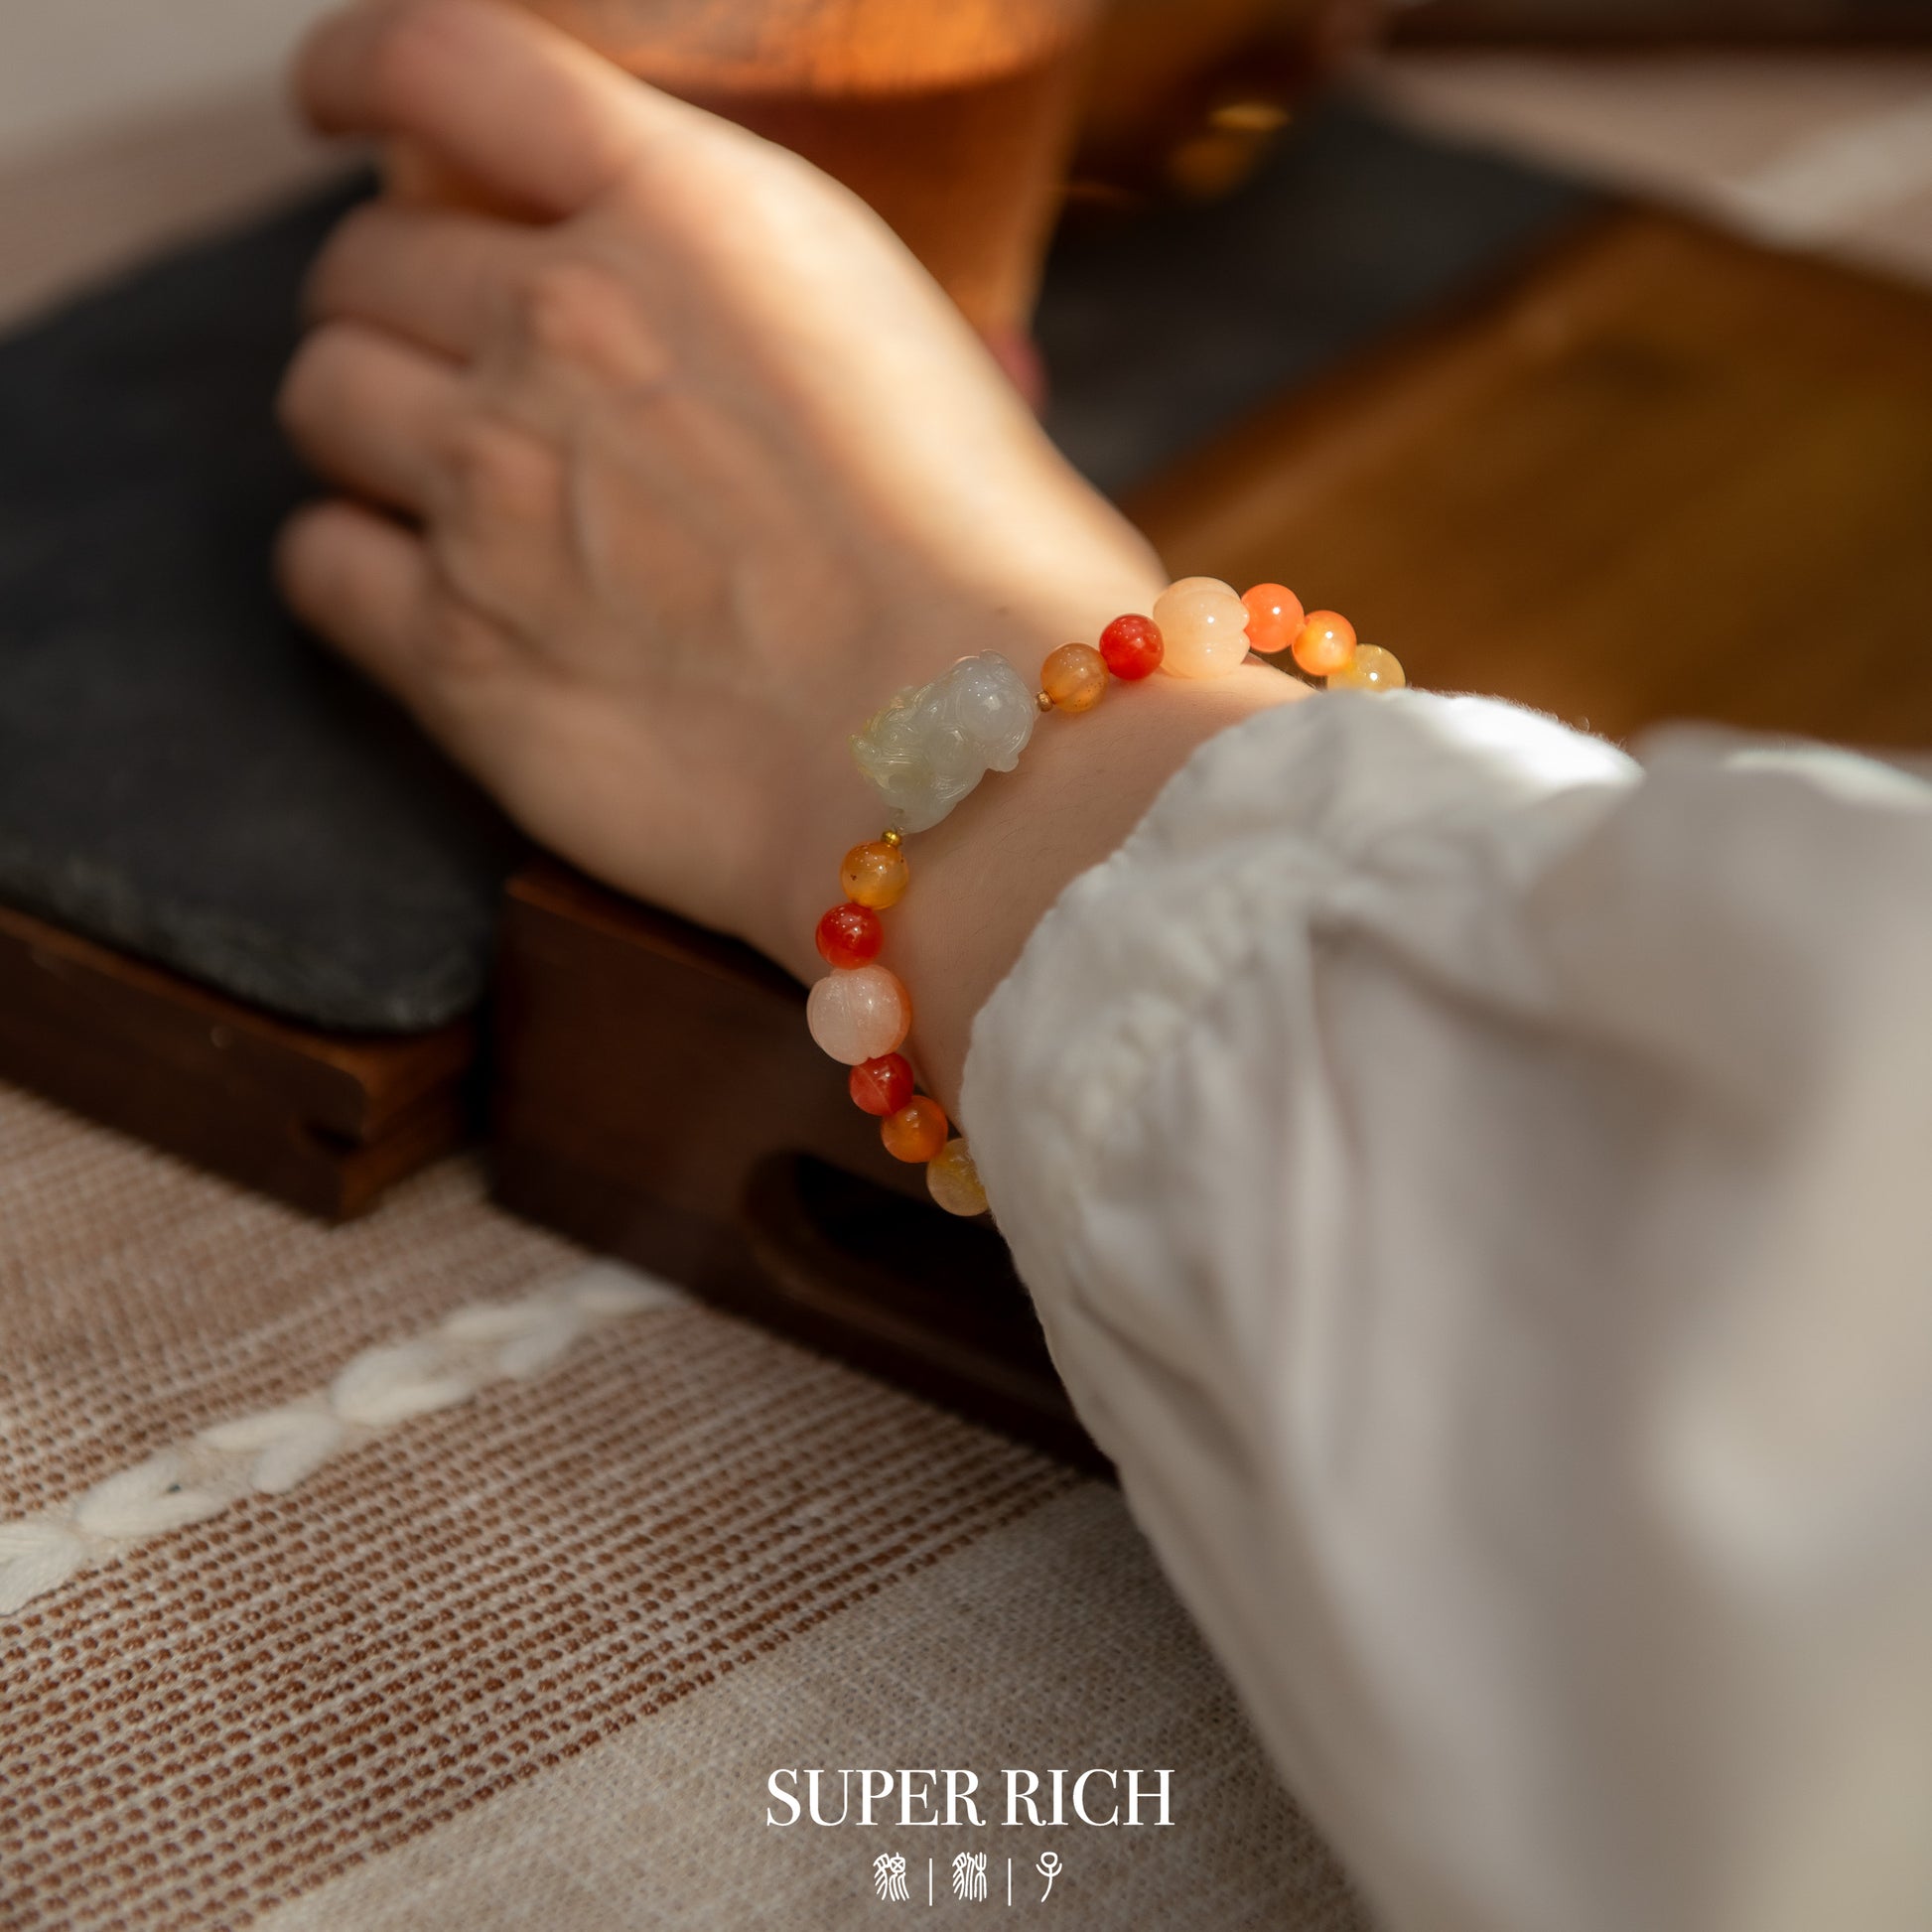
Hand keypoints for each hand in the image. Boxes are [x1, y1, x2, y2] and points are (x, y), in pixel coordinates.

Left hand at [277, 0, 1164, 978]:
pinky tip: (427, 592)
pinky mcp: (454, 649)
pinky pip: (319, 564)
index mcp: (682, 215)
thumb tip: (730, 308)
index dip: (364, 74)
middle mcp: (557, 327)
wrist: (984, 753)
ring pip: (322, 398)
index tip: (346, 106)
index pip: (440, 61)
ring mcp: (488, 491)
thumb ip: (765, 293)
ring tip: (460, 487)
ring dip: (372, 428)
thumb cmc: (993, 566)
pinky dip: (355, 567)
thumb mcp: (910, 345)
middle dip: (400, 303)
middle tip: (469, 368)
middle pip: (363, 261)